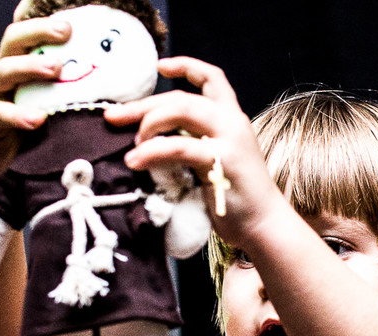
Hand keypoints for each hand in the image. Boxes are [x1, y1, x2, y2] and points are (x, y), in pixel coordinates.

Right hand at [0, 7, 70, 186]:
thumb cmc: (28, 136)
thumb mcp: (52, 109)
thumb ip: (74, 94)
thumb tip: (119, 88)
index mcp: (21, 65)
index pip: (29, 34)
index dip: (42, 18)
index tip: (71, 15)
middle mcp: (3, 74)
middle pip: (14, 40)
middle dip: (39, 31)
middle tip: (67, 31)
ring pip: (4, 70)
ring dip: (30, 66)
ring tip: (55, 68)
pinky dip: (18, 114)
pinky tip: (37, 118)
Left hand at [103, 57, 289, 251]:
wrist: (265, 226)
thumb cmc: (237, 199)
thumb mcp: (217, 161)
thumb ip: (195, 143)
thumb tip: (153, 139)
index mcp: (232, 118)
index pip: (212, 78)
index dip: (186, 66)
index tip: (160, 66)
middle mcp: (232, 122)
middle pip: (182, 97)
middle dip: (143, 104)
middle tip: (112, 116)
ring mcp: (228, 140)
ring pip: (182, 109)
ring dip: (149, 122)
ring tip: (132, 145)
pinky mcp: (221, 162)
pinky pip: (178, 147)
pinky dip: (152, 151)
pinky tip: (135, 161)